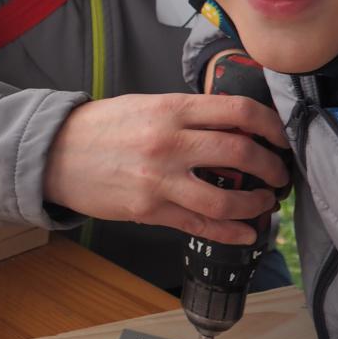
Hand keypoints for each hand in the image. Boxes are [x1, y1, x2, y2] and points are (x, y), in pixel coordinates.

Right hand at [43, 91, 288, 243]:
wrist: (56, 152)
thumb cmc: (102, 127)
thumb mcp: (148, 104)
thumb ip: (188, 115)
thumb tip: (233, 127)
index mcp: (171, 109)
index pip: (238, 111)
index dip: (270, 125)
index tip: (281, 137)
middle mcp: (170, 142)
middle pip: (241, 154)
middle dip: (271, 168)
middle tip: (279, 174)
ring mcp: (160, 179)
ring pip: (225, 199)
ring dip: (255, 204)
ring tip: (264, 203)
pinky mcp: (149, 209)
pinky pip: (199, 225)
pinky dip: (230, 232)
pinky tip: (245, 234)